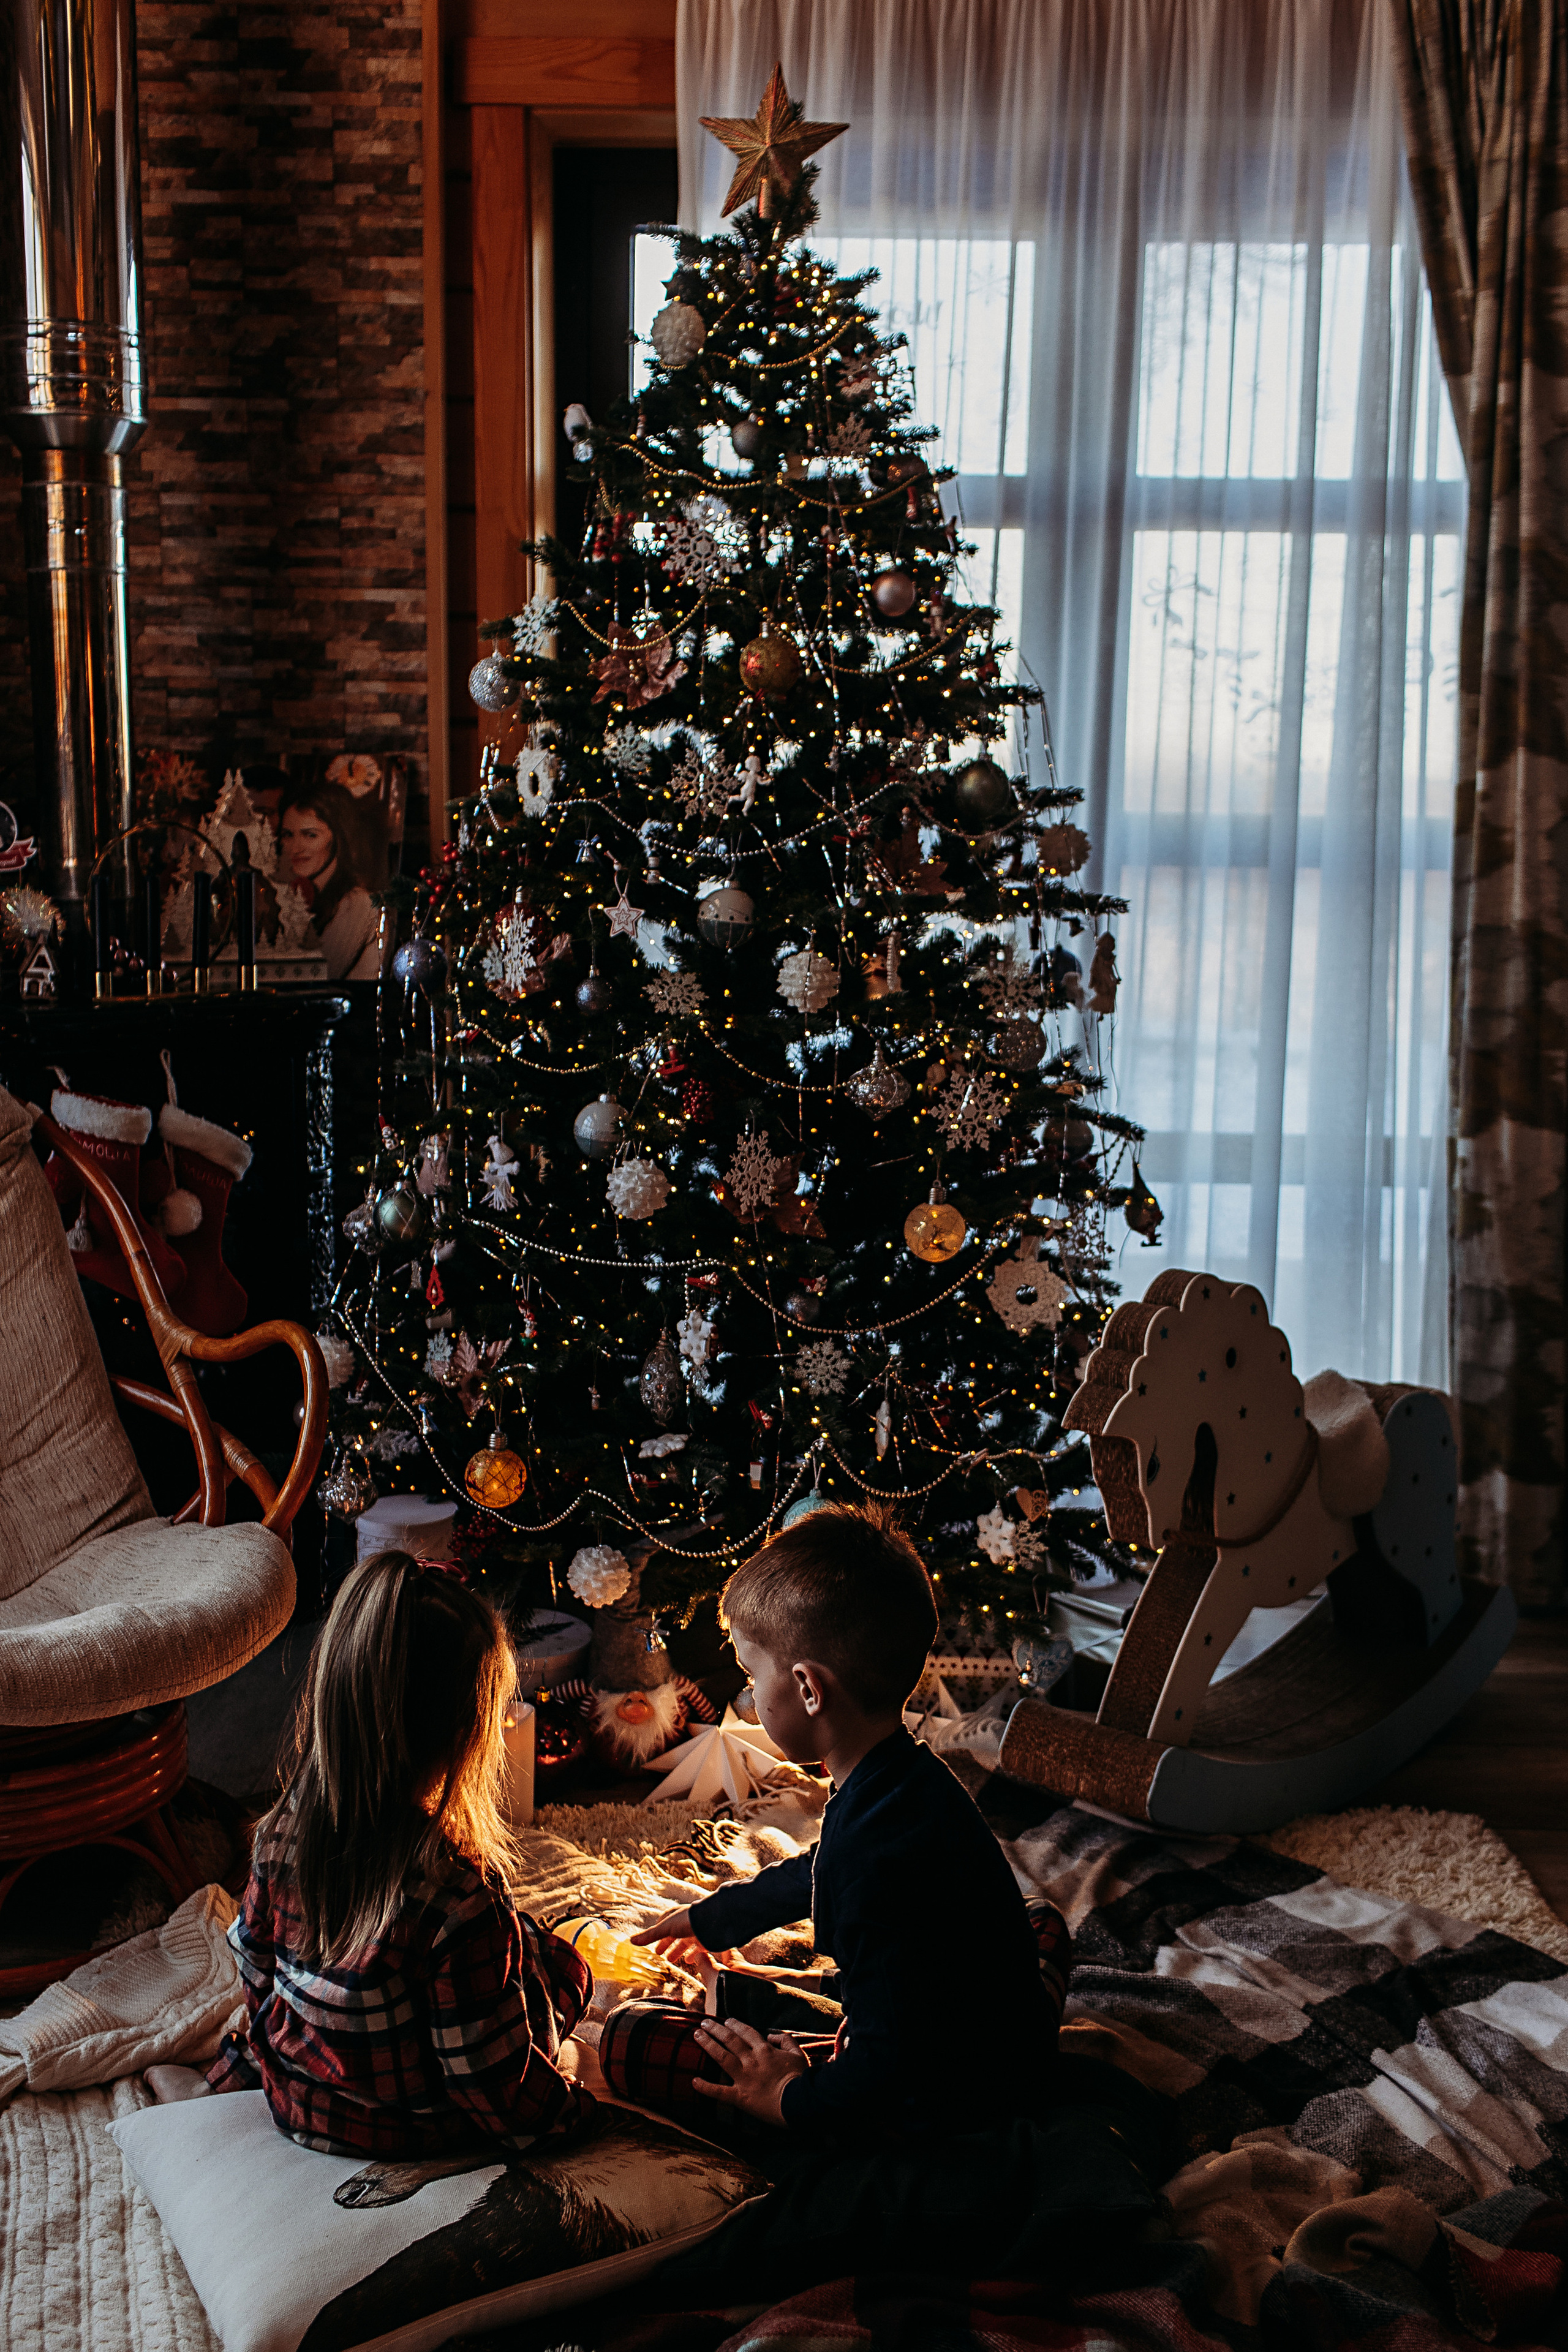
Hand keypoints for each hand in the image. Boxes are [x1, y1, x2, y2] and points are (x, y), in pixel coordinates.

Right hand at [630, 1907, 733, 1972]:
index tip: (652, 1942)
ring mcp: (695, 1931)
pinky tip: (688, 1962)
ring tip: (671, 1961)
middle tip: (659, 1954)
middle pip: (673, 1934)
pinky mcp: (704, 1940)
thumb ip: (650, 1936)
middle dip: (666, 1944)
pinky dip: (691, 1955)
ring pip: (684, 1943)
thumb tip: (631, 1941)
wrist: (711, 1922)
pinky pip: (697, 1949)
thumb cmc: (686, 1921)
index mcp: (674, 1916)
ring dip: (677, 1951)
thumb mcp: (665, 1928)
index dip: (657, 1934)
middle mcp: (685, 1923)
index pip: (663, 1924)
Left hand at [692, 2019, 807, 2125]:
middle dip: (716, 2029)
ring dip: (708, 2044)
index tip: (726, 2020)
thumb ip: (785, 2041)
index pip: (746, 2032)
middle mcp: (751, 2060)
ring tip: (697, 2035)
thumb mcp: (798, 2054)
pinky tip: (694, 2081)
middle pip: (730, 2040)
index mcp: (765, 2050)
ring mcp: (744, 2078)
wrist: (798, 2103)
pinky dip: (705, 2087)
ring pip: (722, 2057)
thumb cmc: (800, 2080)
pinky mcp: (740, 2097)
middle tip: (704, 2023)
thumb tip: (771, 2035)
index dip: (735, 2024)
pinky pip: (719, 2091)